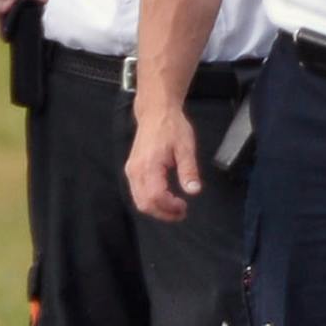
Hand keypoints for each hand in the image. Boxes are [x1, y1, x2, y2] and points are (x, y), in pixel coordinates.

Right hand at [126, 104, 202, 221]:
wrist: (156, 113)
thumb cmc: (172, 128)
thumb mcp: (186, 147)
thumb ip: (189, 170)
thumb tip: (194, 190)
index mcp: (148, 165)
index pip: (155, 196)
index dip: (170, 207)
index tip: (185, 207)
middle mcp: (135, 170)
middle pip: (144, 203)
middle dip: (163, 213)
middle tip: (182, 213)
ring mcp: (131, 170)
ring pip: (139, 200)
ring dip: (157, 209)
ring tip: (176, 208)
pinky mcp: (132, 170)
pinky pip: (138, 192)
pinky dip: (151, 200)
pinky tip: (167, 199)